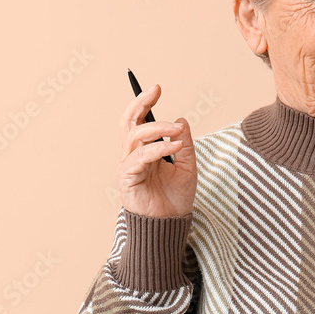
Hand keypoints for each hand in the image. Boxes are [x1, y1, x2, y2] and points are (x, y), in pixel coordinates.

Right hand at [116, 83, 196, 217]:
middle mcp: (133, 156)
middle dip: (140, 103)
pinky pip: (142, 157)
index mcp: (144, 152)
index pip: (139, 122)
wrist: (171, 225)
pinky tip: (175, 147)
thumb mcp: (187, 166)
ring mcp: (128, 166)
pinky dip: (160, 149)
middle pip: (129, 123)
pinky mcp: (127, 178)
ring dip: (159, 128)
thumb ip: (184, 144)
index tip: (157, 88)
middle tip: (155, 91)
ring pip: (136, 136)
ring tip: (177, 130)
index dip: (144, 103)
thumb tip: (181, 120)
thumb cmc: (175, 199)